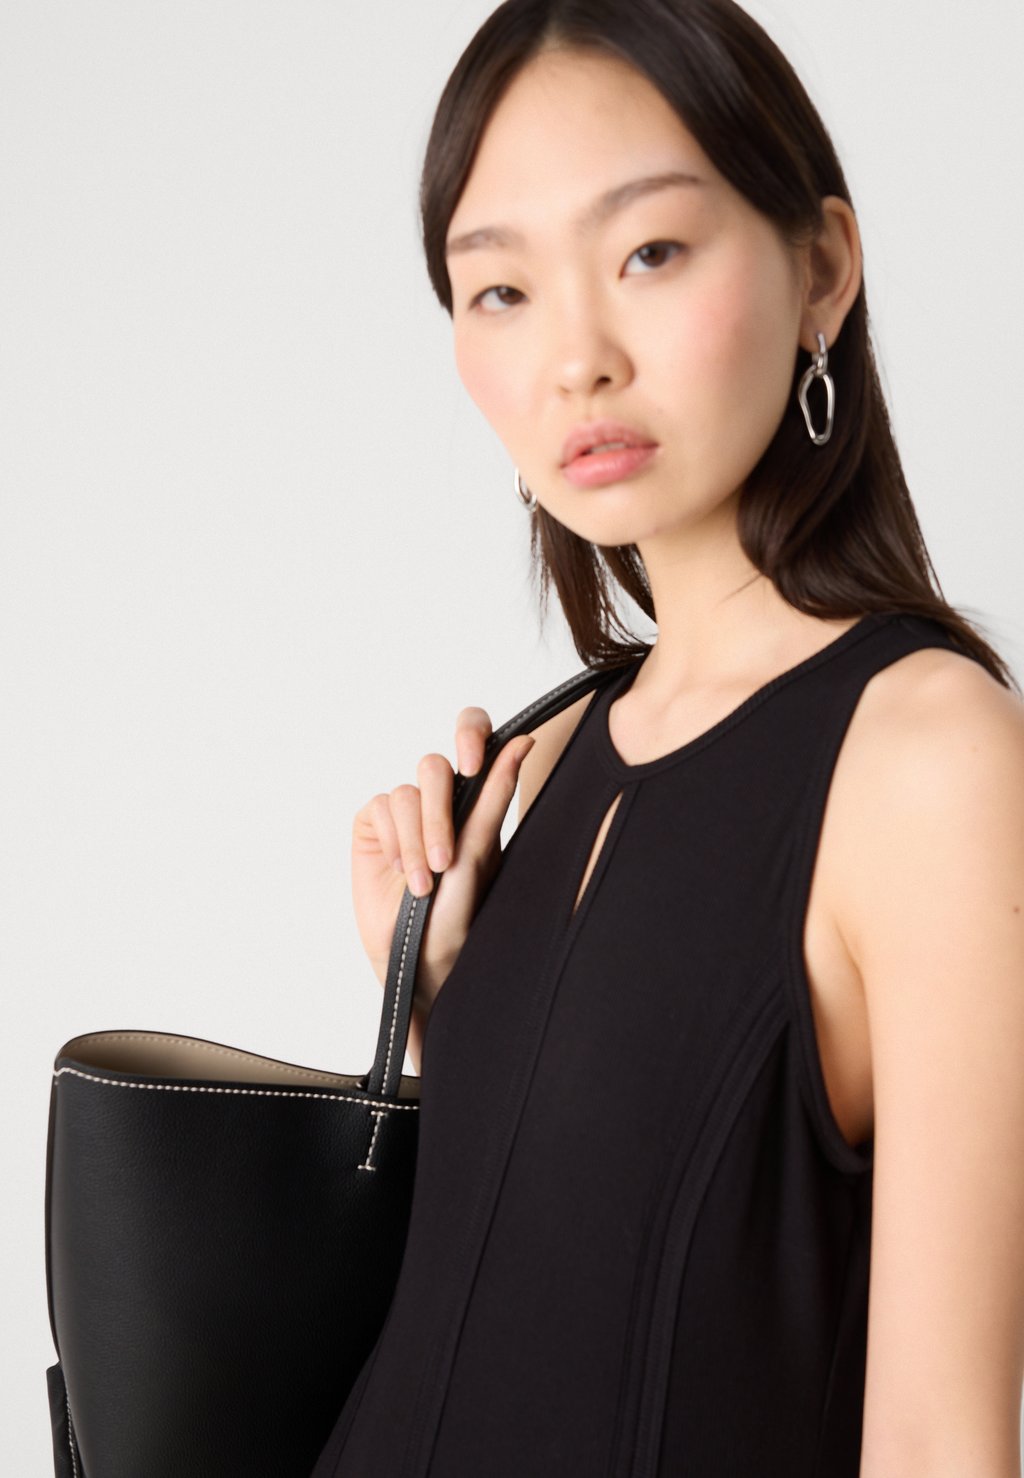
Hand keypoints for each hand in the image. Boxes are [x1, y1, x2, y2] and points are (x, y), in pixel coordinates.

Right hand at [351, 706, 534, 1010]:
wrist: (420, 961)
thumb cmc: (459, 916)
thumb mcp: (480, 855)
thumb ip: (495, 796)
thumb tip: (524, 740)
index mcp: (475, 799)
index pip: (473, 735)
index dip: (469, 733)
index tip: (472, 764)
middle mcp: (440, 800)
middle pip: (433, 767)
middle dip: (438, 815)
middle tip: (445, 860)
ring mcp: (405, 812)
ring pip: (405, 793)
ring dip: (415, 840)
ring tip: (423, 884)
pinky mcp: (374, 825)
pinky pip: (379, 808)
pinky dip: (393, 842)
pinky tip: (400, 872)